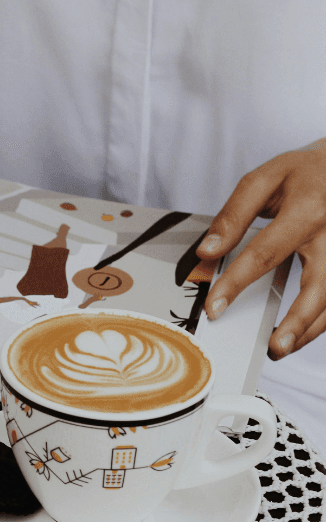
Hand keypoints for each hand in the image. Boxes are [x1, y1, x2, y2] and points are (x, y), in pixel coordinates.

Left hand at [197, 140, 325, 357]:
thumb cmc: (303, 173)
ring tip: (281, 348)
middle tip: (271, 346)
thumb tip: (207, 251)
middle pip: (318, 285)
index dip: (237, 282)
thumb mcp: (264, 180)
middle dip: (296, 320)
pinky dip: (322, 320)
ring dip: (310, 328)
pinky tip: (301, 333)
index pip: (266, 252)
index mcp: (307, 209)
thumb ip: (234, 215)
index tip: (215, 307)